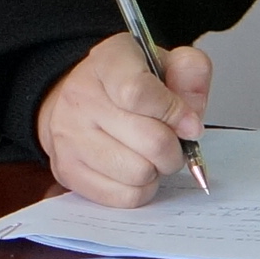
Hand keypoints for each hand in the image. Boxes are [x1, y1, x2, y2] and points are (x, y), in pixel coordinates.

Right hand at [34, 33, 213, 208]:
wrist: (79, 102)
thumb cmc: (128, 84)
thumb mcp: (165, 63)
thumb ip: (190, 74)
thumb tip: (191, 121)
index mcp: (108, 61)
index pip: (138, 92)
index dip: (175, 113)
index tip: (190, 123)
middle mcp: (81, 96)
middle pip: (150, 140)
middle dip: (175, 148)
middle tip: (174, 142)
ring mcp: (69, 136)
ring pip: (139, 173)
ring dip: (158, 169)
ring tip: (152, 155)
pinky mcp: (68, 171)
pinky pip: (124, 196)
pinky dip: (142, 189)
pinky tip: (137, 171)